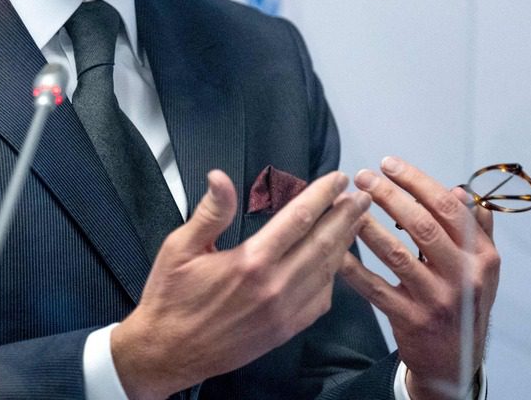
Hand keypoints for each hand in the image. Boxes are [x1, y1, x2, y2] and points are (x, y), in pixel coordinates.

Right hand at [111, 169, 371, 399]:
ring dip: (344, 244)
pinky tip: (333, 263)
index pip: (298, 219)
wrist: (167, 353)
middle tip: (363, 197)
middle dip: (345, 217)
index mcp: (250, 261)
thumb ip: (209, 212)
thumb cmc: (170, 298)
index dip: (322, 196)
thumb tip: (220, 177)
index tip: (337, 179)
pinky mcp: (284, 331)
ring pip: (326, 272)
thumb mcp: (179, 247)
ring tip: (354, 223)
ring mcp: (283, 313)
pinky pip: (320, 301)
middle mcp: (274, 287)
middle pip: (323, 243)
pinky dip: (332, 279)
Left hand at [340, 157, 498, 399]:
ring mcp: (436, 300)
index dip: (417, 181)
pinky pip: (375, 288)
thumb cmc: (465, 304)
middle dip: (389, 196)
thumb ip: (477, 228)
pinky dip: (354, 268)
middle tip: (363, 177)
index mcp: (482, 257)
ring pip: (396, 254)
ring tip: (346, 205)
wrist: (456, 362)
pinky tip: (335, 250)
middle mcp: (463, 277)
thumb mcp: (484, 267)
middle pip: (422, 226)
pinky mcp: (410, 319)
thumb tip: (461, 190)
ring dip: (367, 226)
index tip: (389, 164)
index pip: (449, 208)